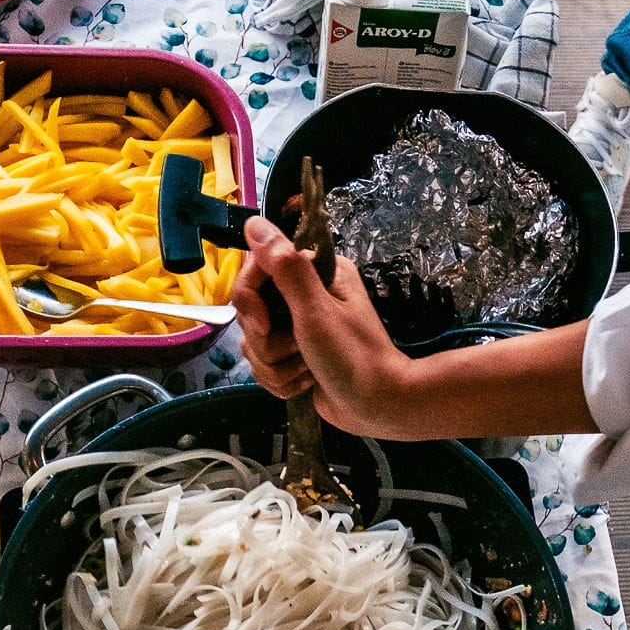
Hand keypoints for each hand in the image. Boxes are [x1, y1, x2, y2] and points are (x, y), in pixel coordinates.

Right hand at [232, 215, 419, 437]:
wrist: (379, 407)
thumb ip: (285, 267)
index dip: (250, 302)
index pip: (254, 272)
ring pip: (253, 344)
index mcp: (314, 272)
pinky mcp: (292, 357)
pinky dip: (281, 381)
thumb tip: (254, 223)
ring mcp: (296, 328)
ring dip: (277, 366)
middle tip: (300, 351)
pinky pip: (262, 366)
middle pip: (250, 314)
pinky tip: (306, 383)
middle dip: (268, 343)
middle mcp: (304, 294)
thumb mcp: (317, 310)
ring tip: (308, 370)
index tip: (265, 326)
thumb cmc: (354, 356)